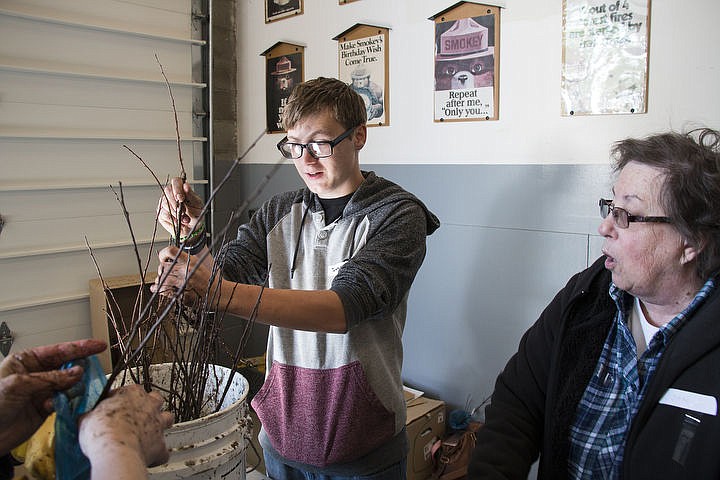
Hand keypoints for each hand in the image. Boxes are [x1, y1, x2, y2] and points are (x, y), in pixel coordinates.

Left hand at [0, 339, 106, 453]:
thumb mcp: (19, 384)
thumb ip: (50, 378)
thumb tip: (76, 373)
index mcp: (26, 361)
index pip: (58, 350)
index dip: (80, 347)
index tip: (97, 346)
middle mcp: (37, 374)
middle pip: (67, 366)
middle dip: (80, 367)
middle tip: (91, 370)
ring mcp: (43, 390)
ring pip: (69, 384)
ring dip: (73, 388)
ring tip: (71, 392)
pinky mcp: (47, 407)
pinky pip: (66, 401)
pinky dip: (67, 402)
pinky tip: (57, 405)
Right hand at [79, 384, 173, 469]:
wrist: (116, 451)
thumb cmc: (102, 431)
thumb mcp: (87, 417)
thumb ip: (91, 414)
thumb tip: (85, 417)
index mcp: (132, 393)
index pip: (129, 389)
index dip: (121, 398)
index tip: (112, 406)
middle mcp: (149, 405)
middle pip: (155, 399)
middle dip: (149, 405)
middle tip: (136, 415)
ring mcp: (158, 424)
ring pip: (167, 418)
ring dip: (160, 424)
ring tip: (148, 432)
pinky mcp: (160, 445)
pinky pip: (163, 449)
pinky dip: (157, 453)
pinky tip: (148, 456)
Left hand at [151, 246, 216, 303]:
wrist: (219, 293)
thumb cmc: (209, 280)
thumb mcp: (199, 264)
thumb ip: (185, 261)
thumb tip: (169, 260)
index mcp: (191, 260)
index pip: (171, 251)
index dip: (163, 254)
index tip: (162, 258)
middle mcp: (187, 269)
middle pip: (163, 266)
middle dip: (160, 271)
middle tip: (162, 274)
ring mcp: (184, 281)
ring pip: (162, 279)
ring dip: (159, 281)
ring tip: (161, 284)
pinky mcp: (183, 292)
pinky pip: (165, 290)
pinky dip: (159, 290)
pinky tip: (158, 290)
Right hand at [157, 177, 204, 238]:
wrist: (193, 227)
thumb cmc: (196, 214)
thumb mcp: (198, 205)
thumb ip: (192, 196)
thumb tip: (186, 186)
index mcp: (181, 188)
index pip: (176, 181)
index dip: (177, 189)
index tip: (181, 198)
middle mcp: (171, 194)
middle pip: (167, 191)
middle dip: (175, 202)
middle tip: (183, 210)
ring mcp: (164, 203)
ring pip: (165, 204)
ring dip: (176, 213)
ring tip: (184, 218)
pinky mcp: (161, 213)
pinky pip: (164, 215)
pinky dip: (173, 220)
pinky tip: (179, 221)